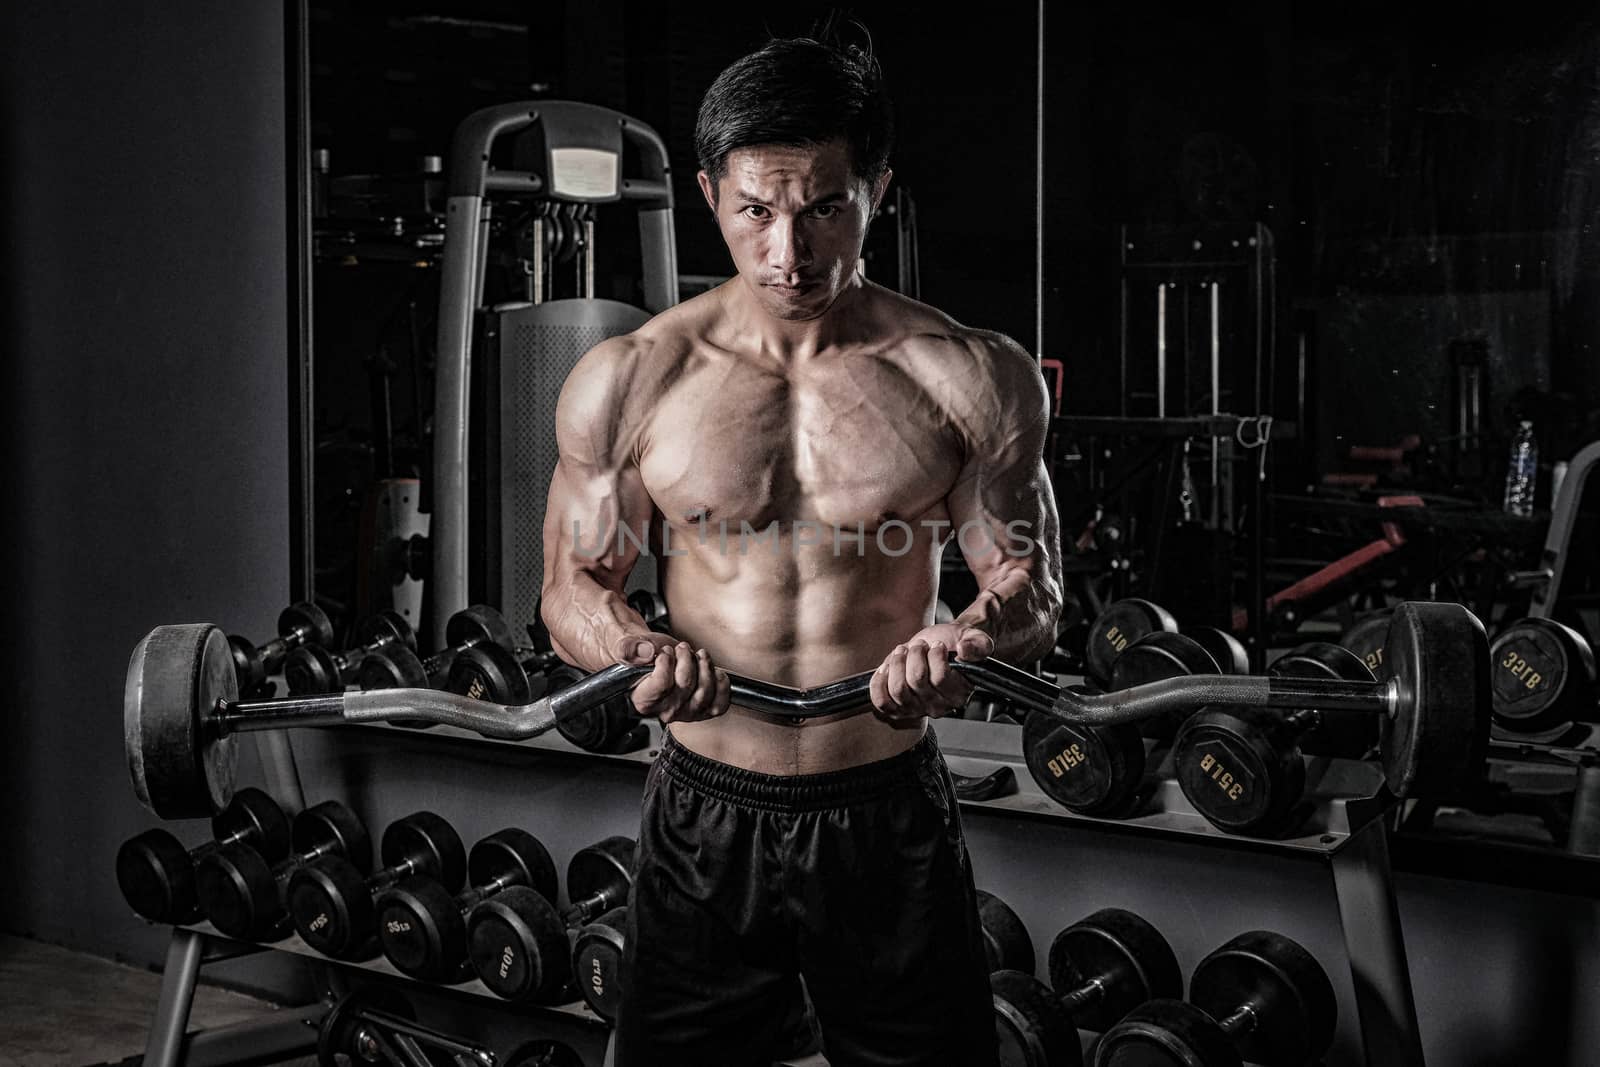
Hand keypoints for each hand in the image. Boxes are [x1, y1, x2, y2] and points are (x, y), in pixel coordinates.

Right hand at [613, 632, 731, 723]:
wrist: (657, 658)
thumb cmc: (644, 655)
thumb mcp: (628, 646)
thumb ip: (628, 648)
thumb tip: (645, 652)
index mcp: (643, 700)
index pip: (661, 684)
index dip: (666, 661)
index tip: (665, 652)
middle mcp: (665, 711)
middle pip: (686, 684)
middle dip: (686, 658)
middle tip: (681, 649)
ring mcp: (687, 713)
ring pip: (704, 691)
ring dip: (704, 665)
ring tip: (696, 656)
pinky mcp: (705, 710)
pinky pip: (720, 702)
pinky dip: (720, 682)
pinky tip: (711, 670)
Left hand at [868, 622, 993, 727]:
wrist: (937, 646)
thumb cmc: (954, 644)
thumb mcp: (972, 638)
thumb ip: (977, 644)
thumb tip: (965, 649)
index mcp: (958, 694)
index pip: (940, 678)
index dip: (935, 656)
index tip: (937, 644)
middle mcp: (938, 707)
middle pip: (916, 681)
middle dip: (915, 654)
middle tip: (919, 645)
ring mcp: (916, 710)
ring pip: (898, 690)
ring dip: (897, 663)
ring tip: (904, 652)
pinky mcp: (897, 709)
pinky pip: (881, 702)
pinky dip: (879, 682)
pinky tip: (887, 667)